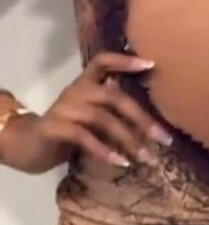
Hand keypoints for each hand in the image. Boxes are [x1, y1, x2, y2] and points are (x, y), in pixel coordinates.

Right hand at [17, 52, 171, 171]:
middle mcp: (76, 91)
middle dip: (142, 118)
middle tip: (164, 138)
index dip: (125, 61)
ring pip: (102, 118)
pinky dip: (105, 150)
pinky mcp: (54, 127)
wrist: (29, 146)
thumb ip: (114, 112)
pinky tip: (121, 163)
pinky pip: (84, 137)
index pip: (103, 61)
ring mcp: (64, 108)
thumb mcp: (93, 118)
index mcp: (86, 83)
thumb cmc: (69, 131)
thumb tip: (154, 125)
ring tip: (147, 157)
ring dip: (128, 139)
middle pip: (114, 97)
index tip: (151, 65)